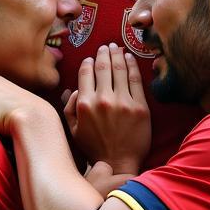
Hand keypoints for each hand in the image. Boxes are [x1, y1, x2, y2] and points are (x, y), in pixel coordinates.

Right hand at [66, 43, 149, 174]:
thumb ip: (69, 108)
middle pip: (104, 67)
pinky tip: (130, 58)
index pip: (86, 74)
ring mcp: (123, 102)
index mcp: (85, 104)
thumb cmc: (94, 148)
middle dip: (104, 53)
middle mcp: (103, 100)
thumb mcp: (73, 130)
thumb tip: (72, 89)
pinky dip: (132, 66)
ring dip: (118, 54)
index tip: (90, 58)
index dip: (88, 62)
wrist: (118, 163)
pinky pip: (136, 80)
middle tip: (106, 46)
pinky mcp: (140, 107)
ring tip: (117, 47)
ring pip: (120, 69)